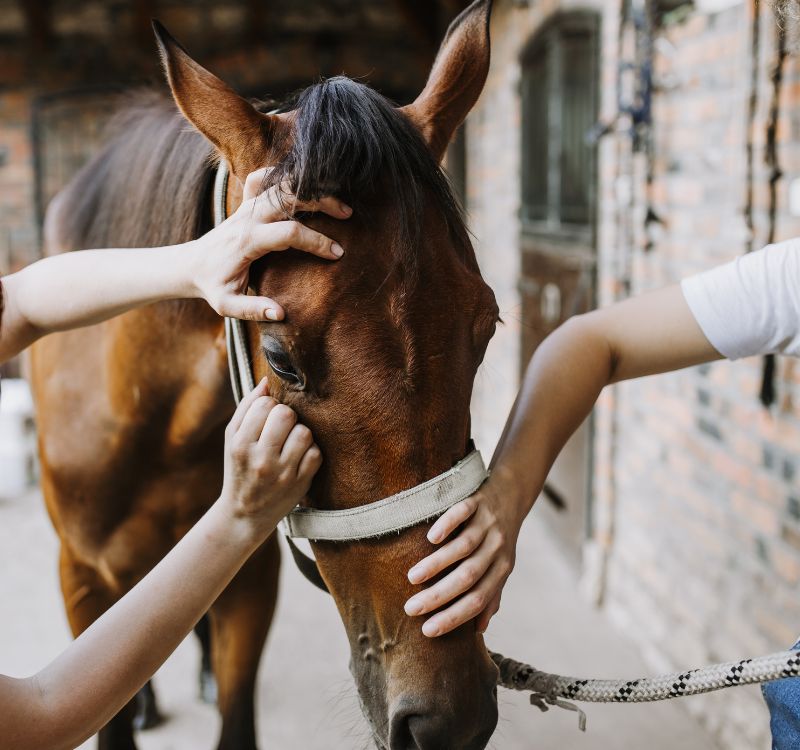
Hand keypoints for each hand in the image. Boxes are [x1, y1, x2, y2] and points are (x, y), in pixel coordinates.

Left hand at [189, 168, 351, 320]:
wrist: (190, 265)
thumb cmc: (212, 286)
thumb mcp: (227, 305)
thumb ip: (252, 309)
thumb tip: (280, 313)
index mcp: (248, 240)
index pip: (290, 233)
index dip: (316, 242)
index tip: (337, 254)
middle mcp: (248, 218)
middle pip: (289, 197)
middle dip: (321, 202)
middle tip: (347, 214)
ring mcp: (246, 206)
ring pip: (281, 184)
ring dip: (310, 187)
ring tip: (336, 199)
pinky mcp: (246, 203)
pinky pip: (263, 178)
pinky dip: (283, 176)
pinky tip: (303, 185)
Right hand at [220, 378, 322, 538]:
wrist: (244, 514)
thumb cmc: (239, 468)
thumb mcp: (232, 438)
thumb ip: (247, 407)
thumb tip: (267, 381)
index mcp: (240, 444)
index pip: (265, 404)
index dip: (269, 405)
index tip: (266, 417)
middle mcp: (260, 459)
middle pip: (286, 415)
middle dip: (287, 416)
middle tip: (281, 427)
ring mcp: (283, 473)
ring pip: (305, 432)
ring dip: (300, 433)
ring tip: (290, 443)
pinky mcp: (300, 484)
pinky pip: (316, 453)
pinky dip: (310, 452)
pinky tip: (298, 458)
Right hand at [403, 468, 526, 636]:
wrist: (513, 492)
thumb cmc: (500, 536)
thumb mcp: (502, 565)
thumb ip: (492, 593)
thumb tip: (480, 630)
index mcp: (502, 568)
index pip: (478, 599)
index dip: (454, 617)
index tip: (427, 631)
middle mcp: (497, 547)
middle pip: (468, 577)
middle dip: (439, 596)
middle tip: (411, 608)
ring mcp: (488, 523)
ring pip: (464, 547)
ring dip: (437, 564)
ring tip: (412, 578)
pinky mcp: (478, 500)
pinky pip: (463, 513)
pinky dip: (448, 525)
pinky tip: (431, 538)